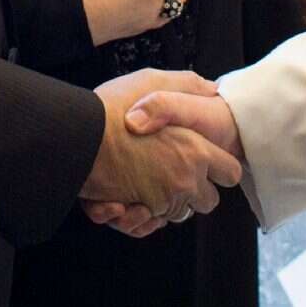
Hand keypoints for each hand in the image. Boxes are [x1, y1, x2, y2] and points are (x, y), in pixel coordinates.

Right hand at [81, 69, 240, 222]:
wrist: (75, 137)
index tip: (208, 161)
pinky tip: (131, 197)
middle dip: (195, 192)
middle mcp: (184, 180)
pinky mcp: (137, 213)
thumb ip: (186, 84)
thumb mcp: (152, 81)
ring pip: (177, 213)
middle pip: (208, 201)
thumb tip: (211, 88)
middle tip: (174, 173)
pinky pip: (149, 224)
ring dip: (166, 202)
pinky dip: (142, 216)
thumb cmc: (111, 108)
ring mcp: (161, 200)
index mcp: (195, 150)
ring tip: (147, 180)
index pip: (230, 172)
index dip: (221, 168)